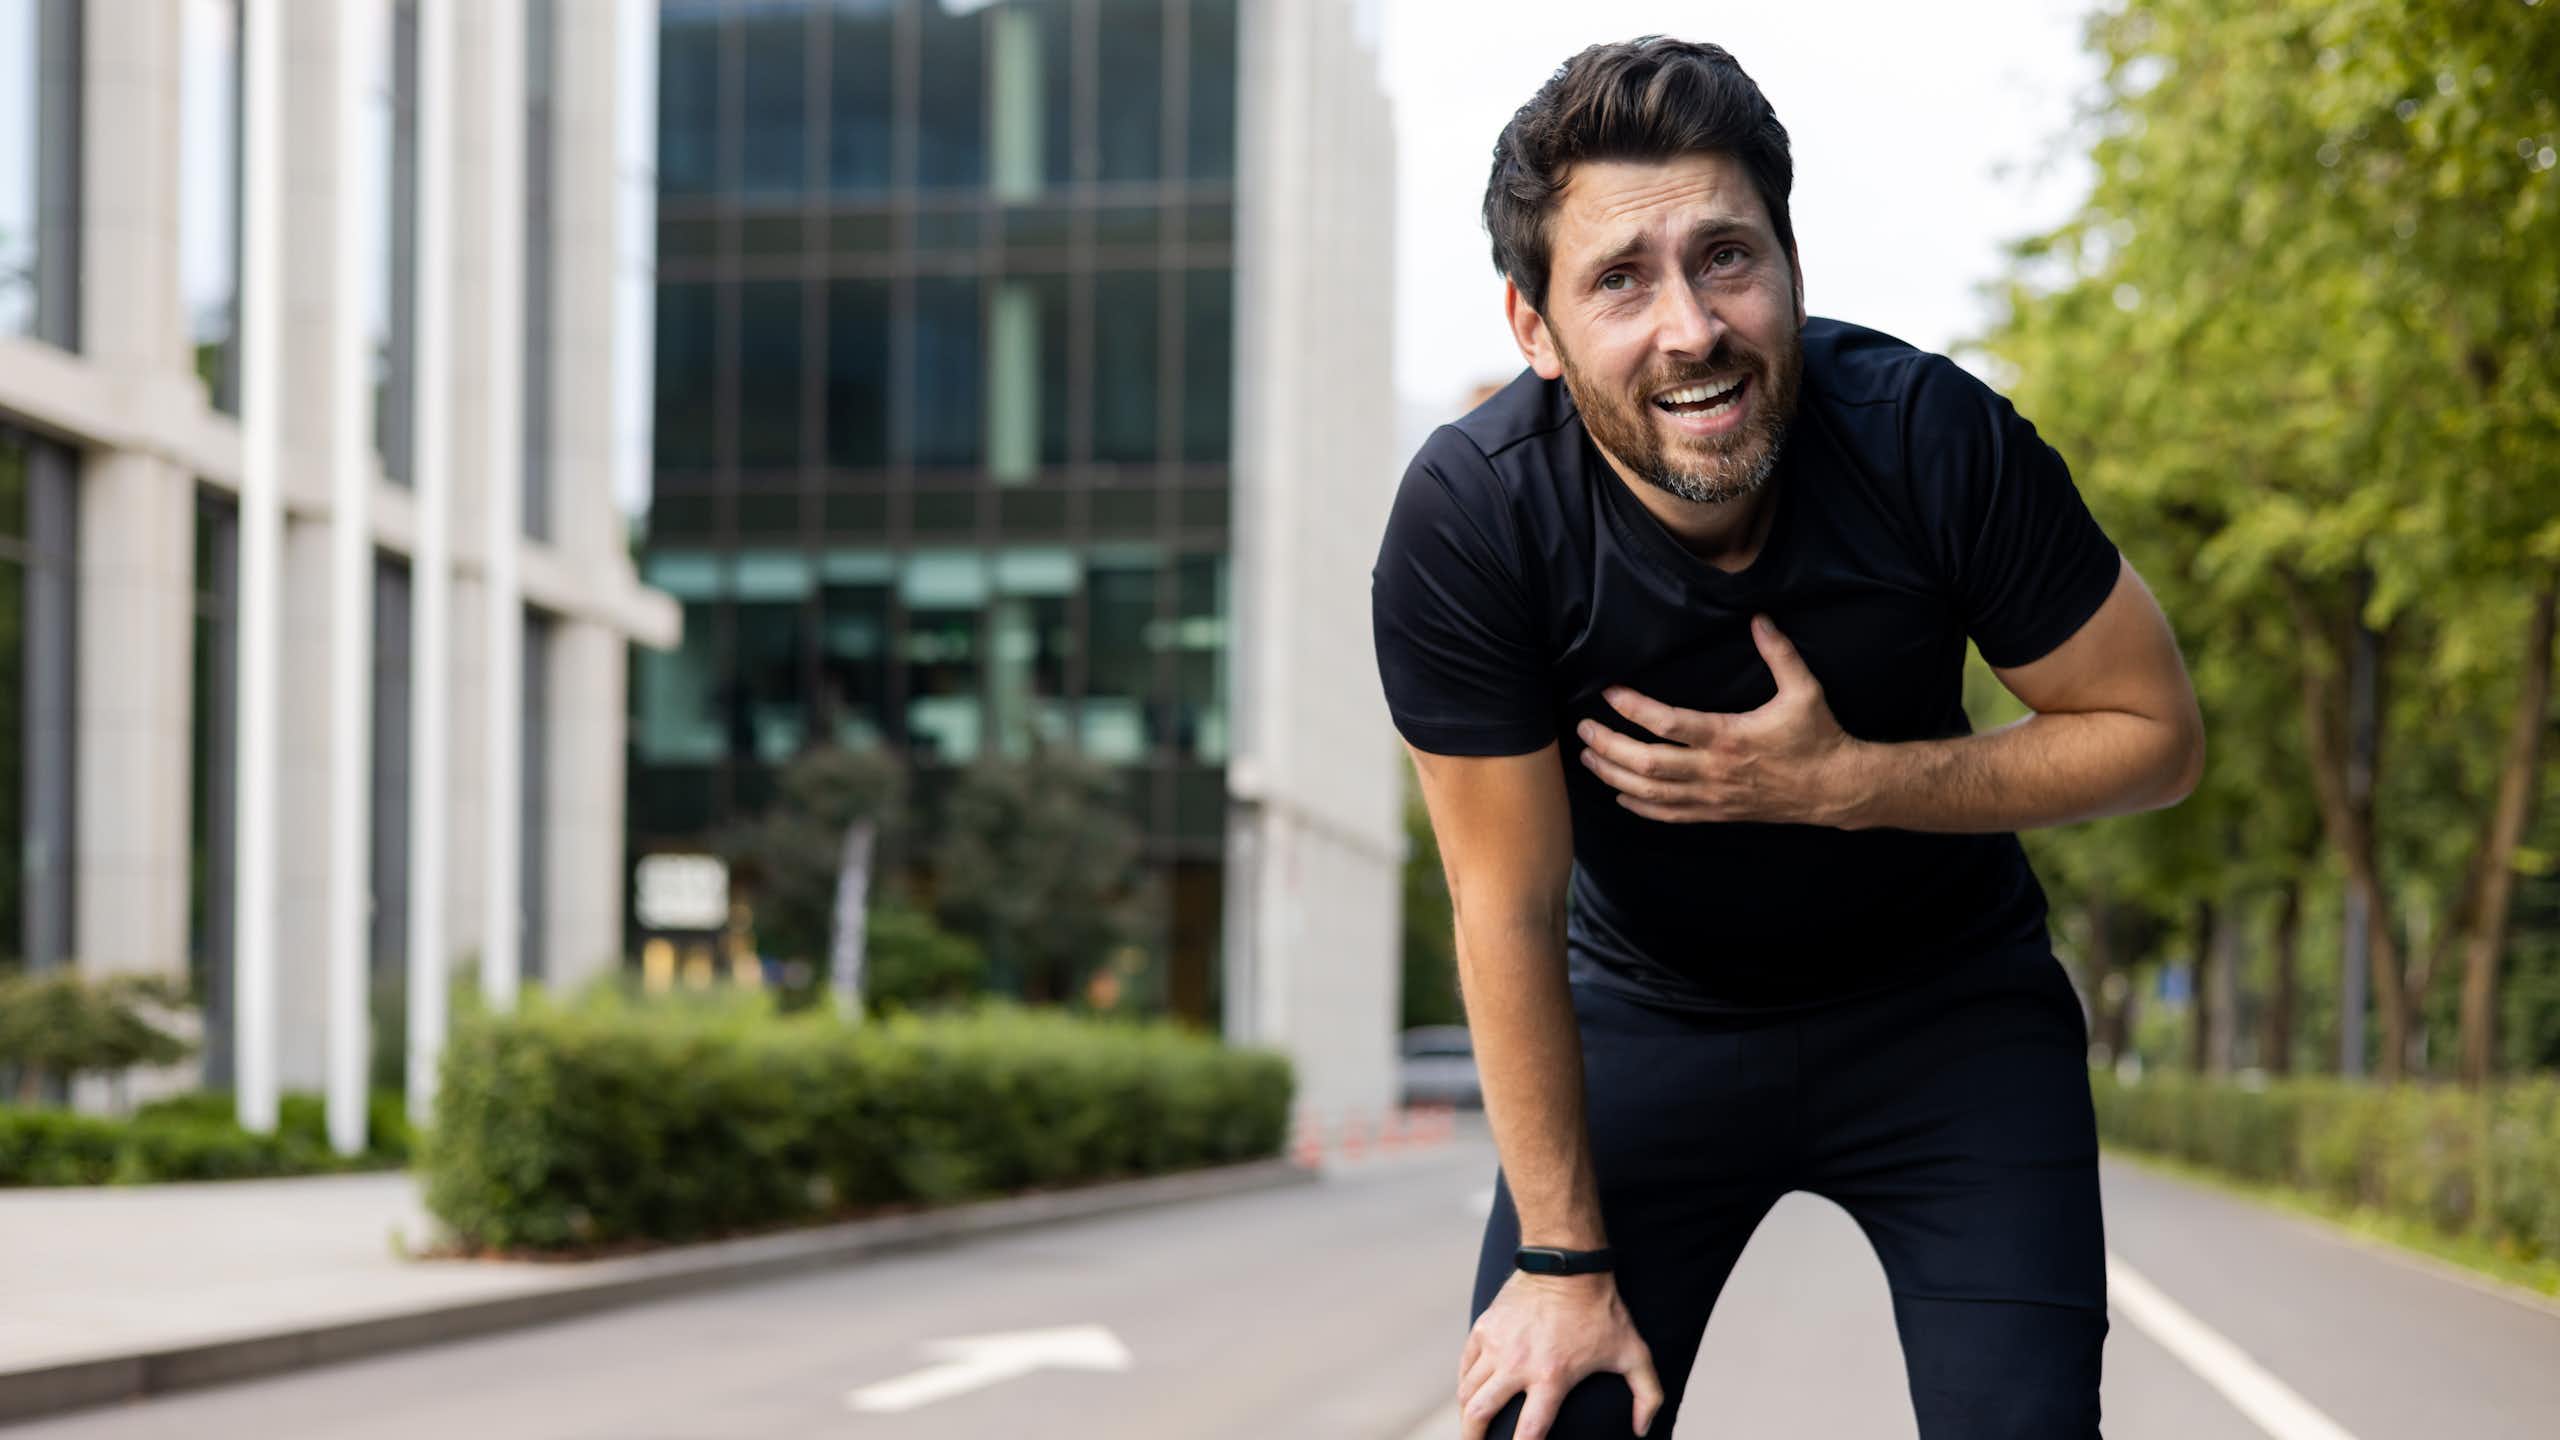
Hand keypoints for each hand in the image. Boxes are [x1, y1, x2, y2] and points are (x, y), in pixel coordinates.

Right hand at [1458, 1270, 1664, 1438]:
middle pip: (1480, 1414)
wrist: (1567, 1262)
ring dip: (1467, 1415)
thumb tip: (1641, 1431)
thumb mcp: (1634, 1353)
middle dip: (1474, 1439)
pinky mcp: (1485, 1327)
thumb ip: (1647, 1396)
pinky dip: (1465, 1385)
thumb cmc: (1602, 1309)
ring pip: (1468, 1392)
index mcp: (1552, 1377)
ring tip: (1472, 1428)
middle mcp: (1517, 1364)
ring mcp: (1497, 1345)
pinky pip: (1465, 1365)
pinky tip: (1471, 1395)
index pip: (1528, 1432)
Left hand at [1575, 613, 1865, 827]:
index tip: (1608, 692)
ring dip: (1614, 776)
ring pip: (1651, 793)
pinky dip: (1641, 807)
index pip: (1668, 724)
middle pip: (1647, 764)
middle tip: (1582, 729)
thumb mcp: (1804, 690)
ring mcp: (1713, 797)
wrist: (1836, 789)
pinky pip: (1671, 815)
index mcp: (1729, 737)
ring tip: (1587, 759)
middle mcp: (1714, 771)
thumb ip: (1779, 653)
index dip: (1633, 709)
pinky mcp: (1718, 813)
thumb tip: (1759, 618)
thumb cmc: (1819, 737)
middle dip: (1609, 746)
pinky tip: (1620, 796)